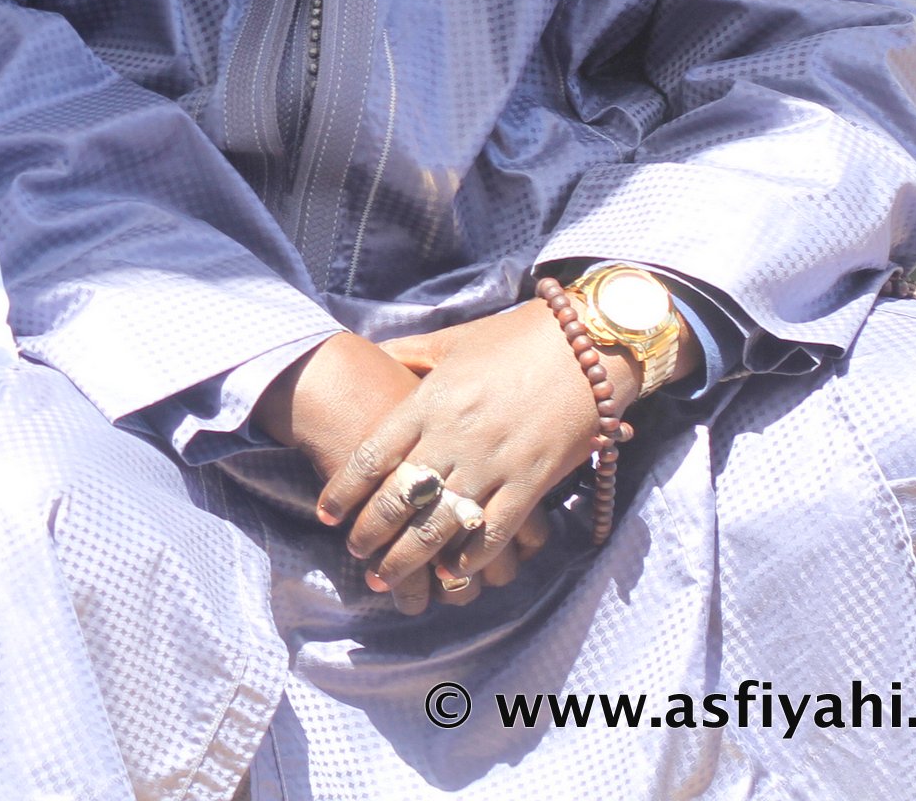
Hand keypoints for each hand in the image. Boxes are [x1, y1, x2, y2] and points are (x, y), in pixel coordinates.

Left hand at [318, 301, 631, 604]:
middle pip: (400, 498)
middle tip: (354, 552)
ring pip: (440, 524)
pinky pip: (494, 531)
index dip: (344, 489)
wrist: (588, 345)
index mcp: (429, 401)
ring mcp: (494, 463)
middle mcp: (455, 437)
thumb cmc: (514, 338)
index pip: (373, 455)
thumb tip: (373, 356)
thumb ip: (408, 354)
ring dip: (408, 557)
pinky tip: (450, 573)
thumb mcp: (451, 341)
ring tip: (386, 577)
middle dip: (371, 532)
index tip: (326, 513)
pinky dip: (469, 557)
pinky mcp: (532, 483)